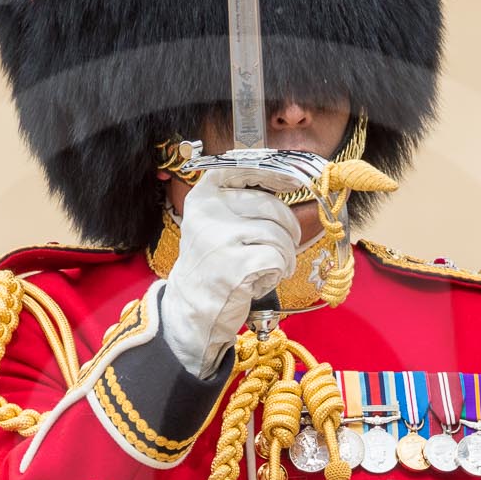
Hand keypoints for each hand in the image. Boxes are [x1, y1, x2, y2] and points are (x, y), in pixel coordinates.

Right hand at [159, 167, 301, 375]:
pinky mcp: (237, 266)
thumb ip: (238, 203)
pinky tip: (263, 280)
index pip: (242, 169)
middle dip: (288, 228)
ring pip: (278, 234)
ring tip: (273, 268)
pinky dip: (279, 272)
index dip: (272, 173)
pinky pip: (277, 258)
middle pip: (270, 205)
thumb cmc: (211, 267)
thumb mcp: (213, 225)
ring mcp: (222, 239)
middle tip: (287, 246)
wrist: (190, 310)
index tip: (290, 181)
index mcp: (203, 198)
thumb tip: (285, 179)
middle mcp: (209, 213)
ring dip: (285, 255)